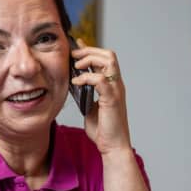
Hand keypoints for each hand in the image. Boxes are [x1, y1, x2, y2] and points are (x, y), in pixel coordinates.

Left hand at [70, 38, 130, 154]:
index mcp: (112, 85)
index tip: (76, 44)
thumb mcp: (90, 107)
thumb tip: (75, 83)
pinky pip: (100, 79)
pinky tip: (76, 82)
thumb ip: (86, 94)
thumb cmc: (103, 129)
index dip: (91, 49)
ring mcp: (116, 91)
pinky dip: (86, 77)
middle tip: (73, 56)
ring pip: (108, 61)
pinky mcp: (112, 99)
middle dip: (89, 51)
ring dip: (90, 59)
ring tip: (76, 66)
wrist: (112, 146)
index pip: (105, 59)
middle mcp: (116, 85)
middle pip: (108, 55)